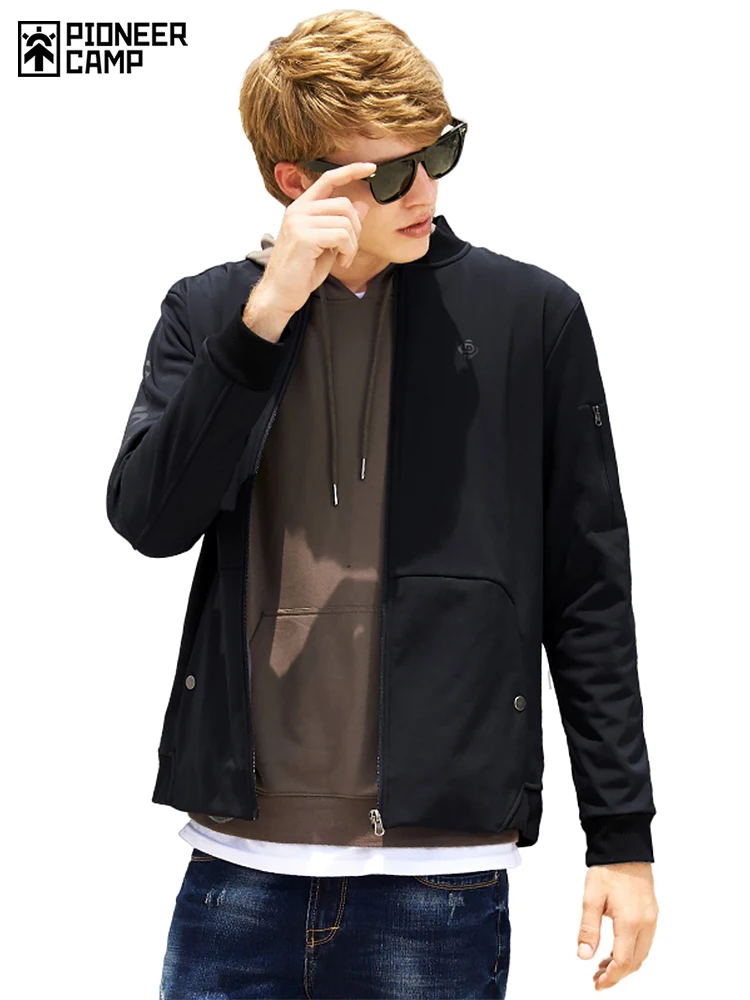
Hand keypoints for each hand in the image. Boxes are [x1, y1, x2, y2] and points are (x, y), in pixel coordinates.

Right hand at [258, 160, 376, 316]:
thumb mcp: (327, 244)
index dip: (351, 170)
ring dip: (352, 244)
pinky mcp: (303, 237)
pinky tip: (341, 262)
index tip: (370, 167)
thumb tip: (362, 204)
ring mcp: (299, 222)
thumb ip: (342, 224)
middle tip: (349, 249)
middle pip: (344, 204)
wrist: (280, 294)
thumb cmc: (301, 271)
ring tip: (343, 258)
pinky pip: (341, 236)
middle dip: (356, 228)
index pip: (328, 179)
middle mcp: (298, 210)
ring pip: (345, 221)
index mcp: (302, 208)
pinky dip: (348, 251)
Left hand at [577, 862, 658, 990]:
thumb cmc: (609, 869)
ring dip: (625, 964)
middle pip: (635, 962)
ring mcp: (651, 919)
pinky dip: (631, 951)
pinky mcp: (652, 913)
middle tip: (598, 978)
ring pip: (641, 954)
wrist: (625, 848)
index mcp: (630, 922)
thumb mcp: (591, 898)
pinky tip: (617, 949)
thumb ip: (588, 929)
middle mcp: (645, 923)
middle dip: (617, 974)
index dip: (611, 977)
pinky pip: (644, 942)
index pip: (623, 962)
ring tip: (604, 965)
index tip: (598, 983)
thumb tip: (584, 954)